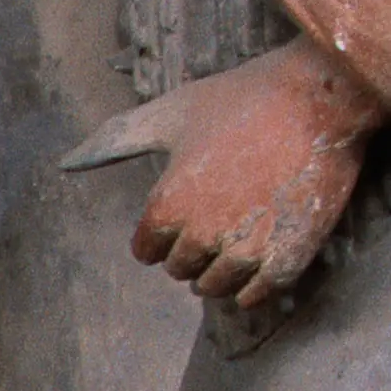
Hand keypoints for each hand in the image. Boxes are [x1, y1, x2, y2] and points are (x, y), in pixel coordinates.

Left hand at [62, 36, 390, 308]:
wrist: (323, 96)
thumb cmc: (244, 98)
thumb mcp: (174, 112)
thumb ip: (117, 140)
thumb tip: (66, 162)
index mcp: (166, 206)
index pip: (148, 251)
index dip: (167, 229)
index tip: (196, 201)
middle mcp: (201, 235)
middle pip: (182, 270)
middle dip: (195, 247)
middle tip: (225, 210)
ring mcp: (246, 249)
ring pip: (216, 288)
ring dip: (223, 268)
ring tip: (244, 230)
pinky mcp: (287, 257)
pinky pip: (256, 294)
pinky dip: (254, 283)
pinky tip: (264, 251)